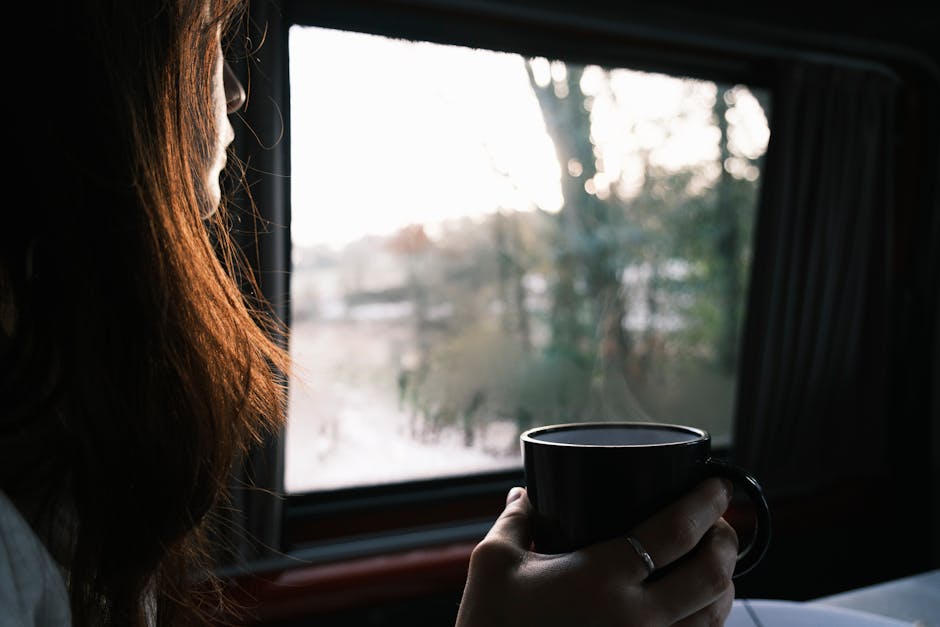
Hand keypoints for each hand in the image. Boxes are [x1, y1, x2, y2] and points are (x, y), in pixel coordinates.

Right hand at [455, 478, 737, 626]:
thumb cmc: (490, 625)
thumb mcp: (494, 564)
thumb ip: (516, 520)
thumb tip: (523, 493)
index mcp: (601, 580)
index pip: (675, 532)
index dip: (706, 503)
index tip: (717, 485)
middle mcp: (635, 620)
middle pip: (710, 575)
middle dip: (726, 541)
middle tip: (720, 522)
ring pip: (714, 618)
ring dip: (725, 583)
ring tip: (715, 562)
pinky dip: (708, 622)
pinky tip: (697, 608)